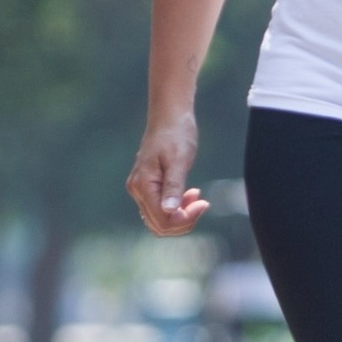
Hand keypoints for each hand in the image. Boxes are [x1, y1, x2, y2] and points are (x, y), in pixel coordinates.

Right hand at [128, 105, 207, 234]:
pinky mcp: (147, 187)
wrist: (169, 116)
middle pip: (159, 225)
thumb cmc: (176, 134)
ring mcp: (140, 189)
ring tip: (197, 198)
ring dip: (181, 215)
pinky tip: (191, 195)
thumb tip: (169, 210)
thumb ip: (173, 186)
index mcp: (143, 185)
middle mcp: (137, 190)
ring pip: (159, 220)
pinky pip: (160, 208)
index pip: (162, 219)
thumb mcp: (179, 160)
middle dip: (183, 220)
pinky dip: (176, 208)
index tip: (204, 203)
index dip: (185, 219)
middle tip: (202, 203)